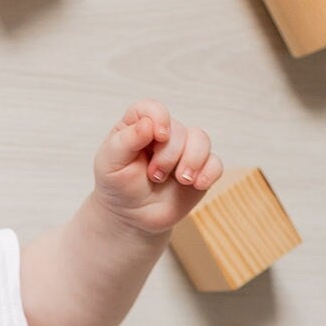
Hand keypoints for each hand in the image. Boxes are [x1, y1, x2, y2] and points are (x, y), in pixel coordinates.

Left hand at [93, 99, 222, 234]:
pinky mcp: (200, 169)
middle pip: (179, 130)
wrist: (132, 216)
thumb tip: (148, 124)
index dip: (159, 118)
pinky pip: (215, 163)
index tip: (158, 136)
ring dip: (192, 161)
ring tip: (180, 180)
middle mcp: (164, 134)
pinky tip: (197, 185)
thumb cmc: (118, 186)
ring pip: (201, 140)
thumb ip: (125, 141)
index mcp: (139, 126)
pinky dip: (209, 173)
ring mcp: (184, 150)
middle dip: (169, 155)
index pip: (152, 108)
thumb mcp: (110, 164)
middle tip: (154, 176)